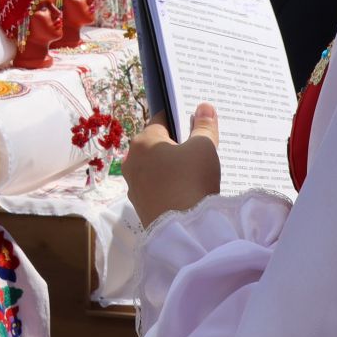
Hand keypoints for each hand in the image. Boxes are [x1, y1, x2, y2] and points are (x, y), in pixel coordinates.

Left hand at [124, 103, 221, 225]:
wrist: (183, 230)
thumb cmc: (192, 179)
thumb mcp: (204, 147)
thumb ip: (204, 126)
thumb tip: (204, 106)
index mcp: (143, 141)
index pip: (161, 120)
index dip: (179, 120)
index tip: (194, 125)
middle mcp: (132, 160)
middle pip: (156, 145)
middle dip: (175, 145)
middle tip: (198, 149)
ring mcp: (133, 185)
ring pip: (154, 168)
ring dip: (170, 167)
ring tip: (194, 172)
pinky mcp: (140, 206)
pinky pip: (155, 188)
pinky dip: (167, 186)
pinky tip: (185, 191)